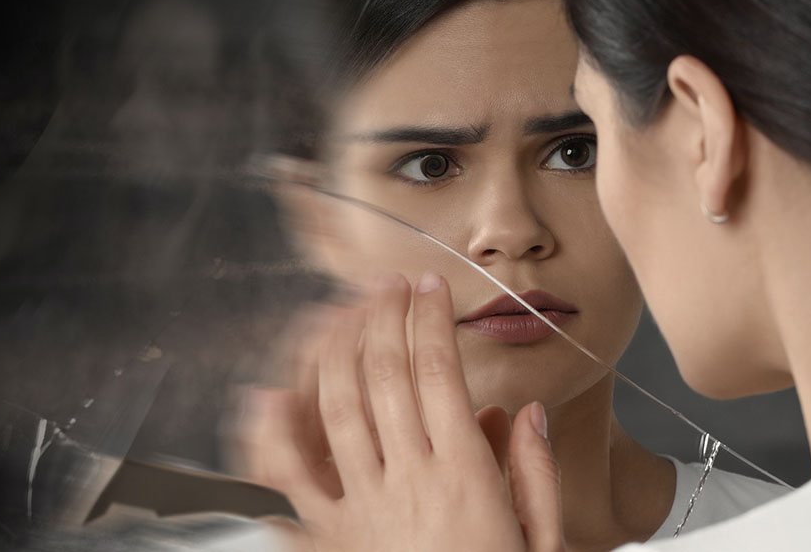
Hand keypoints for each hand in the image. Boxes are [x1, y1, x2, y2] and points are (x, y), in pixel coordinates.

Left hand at [240, 273, 564, 551]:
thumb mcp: (543, 541)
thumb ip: (533, 473)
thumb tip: (522, 412)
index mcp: (464, 478)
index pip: (438, 372)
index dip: (429, 319)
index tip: (428, 287)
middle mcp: (407, 484)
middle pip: (384, 375)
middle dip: (382, 315)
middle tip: (385, 285)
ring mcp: (360, 510)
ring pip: (335, 408)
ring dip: (334, 350)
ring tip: (339, 312)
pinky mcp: (328, 538)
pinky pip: (288, 481)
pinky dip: (271, 434)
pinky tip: (268, 394)